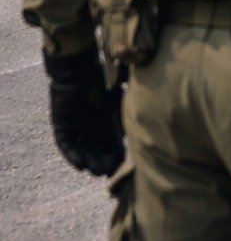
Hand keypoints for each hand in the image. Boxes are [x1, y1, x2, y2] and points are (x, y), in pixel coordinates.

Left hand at [42, 48, 124, 176]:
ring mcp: (77, 126)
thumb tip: (158, 110)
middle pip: (98, 149)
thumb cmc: (103, 78)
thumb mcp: (123, 95)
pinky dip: (72, 155)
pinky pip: (66, 144)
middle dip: (104, 162)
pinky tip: (80, 165)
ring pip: (83, 149)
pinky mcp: (62, 125)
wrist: (79, 68)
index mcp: (108, 119)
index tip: (123, 167)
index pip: (114, 142)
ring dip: (90, 161)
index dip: (118, 155)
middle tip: (109, 173)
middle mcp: (93, 125)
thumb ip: (134, 104)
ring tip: (96, 171)